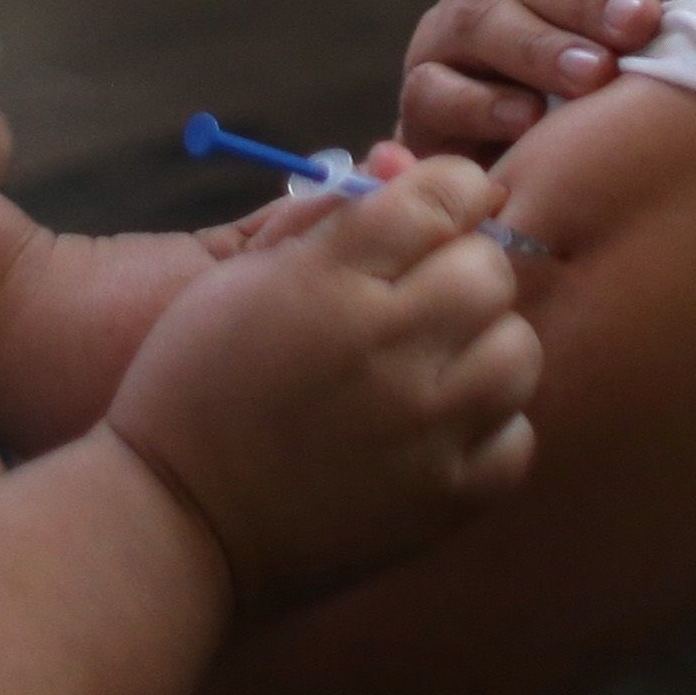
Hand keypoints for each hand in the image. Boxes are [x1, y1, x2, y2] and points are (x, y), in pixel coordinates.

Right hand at [101, 159, 540, 617]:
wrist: (177, 525)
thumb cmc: (193, 386)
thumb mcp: (237, 278)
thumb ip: (324, 217)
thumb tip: (398, 169)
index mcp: (330, 279)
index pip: (443, 196)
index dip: (451, 191)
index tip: (439, 210)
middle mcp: (387, 346)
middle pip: (490, 271)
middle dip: (466, 267)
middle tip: (428, 293)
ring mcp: (424, 428)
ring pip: (518, 351)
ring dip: (489, 345)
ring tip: (442, 361)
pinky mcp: (445, 498)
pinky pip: (518, 438)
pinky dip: (492, 427)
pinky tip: (444, 425)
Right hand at [396, 0, 695, 161]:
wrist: (489, 140)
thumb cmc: (571, 73)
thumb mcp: (617, 31)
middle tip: (642, 22)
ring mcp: (444, 32)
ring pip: (485, 22)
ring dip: (542, 47)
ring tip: (594, 74)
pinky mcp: (417, 93)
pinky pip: (438, 90)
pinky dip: (483, 104)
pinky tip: (528, 121)